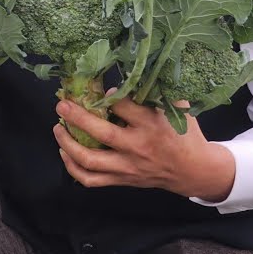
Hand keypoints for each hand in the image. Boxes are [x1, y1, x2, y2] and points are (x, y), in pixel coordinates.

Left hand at [53, 97, 235, 201]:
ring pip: (90, 160)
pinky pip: (91, 180)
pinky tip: (65, 153)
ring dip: (68, 143)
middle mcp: (138, 147)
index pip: (123, 106)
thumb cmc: (185, 134)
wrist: (194, 171)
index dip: (107, 96)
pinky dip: (73, 168)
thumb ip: (156, 92)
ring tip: (58, 127)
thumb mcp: (177, 108)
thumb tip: (132, 72)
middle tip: (62, 104)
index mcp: (153, 125)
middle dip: (77, 117)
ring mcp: (128, 167)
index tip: (99, 91)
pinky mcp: (122, 181)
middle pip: (101, 133)